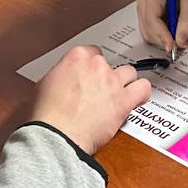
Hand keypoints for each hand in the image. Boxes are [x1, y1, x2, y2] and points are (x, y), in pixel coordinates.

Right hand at [31, 45, 151, 153]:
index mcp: (77, 57)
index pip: (92, 52)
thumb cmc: (48, 116)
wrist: (57, 136)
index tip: (90, 74)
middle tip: (99, 90)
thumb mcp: (45, 84)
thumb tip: (65, 79)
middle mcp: (97, 66)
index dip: (91, 66)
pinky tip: (136, 98)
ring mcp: (112, 82)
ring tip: (119, 93)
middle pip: (110, 63)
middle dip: (106, 75)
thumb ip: (61, 75)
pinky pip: (143, 89)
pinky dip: (141, 93)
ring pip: (130, 72)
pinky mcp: (123, 100)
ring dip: (125, 82)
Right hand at [136, 0, 187, 54]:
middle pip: (148, 28)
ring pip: (148, 34)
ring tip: (178, 39)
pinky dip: (161, 38)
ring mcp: (143, 10)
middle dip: (163, 39)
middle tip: (180, 44)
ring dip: (162, 40)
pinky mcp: (145, 18)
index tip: (172, 45)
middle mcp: (144, 1)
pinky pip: (150, 34)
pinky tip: (172, 35)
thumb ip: (187, 21)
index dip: (161, 34)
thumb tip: (180, 40)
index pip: (152, 18)